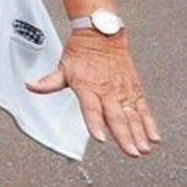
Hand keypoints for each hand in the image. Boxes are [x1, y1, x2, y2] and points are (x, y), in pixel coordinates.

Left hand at [27, 31, 160, 156]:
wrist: (102, 34)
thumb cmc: (81, 52)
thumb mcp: (63, 67)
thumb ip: (49, 82)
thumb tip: (31, 86)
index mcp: (87, 86)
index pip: (91, 108)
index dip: (95, 123)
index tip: (100, 138)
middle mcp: (107, 91)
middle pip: (116, 117)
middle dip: (124, 136)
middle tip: (131, 152)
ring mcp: (123, 92)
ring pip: (133, 116)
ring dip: (139, 134)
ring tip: (143, 149)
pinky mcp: (135, 90)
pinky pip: (144, 109)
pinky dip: (150, 123)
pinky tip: (154, 137)